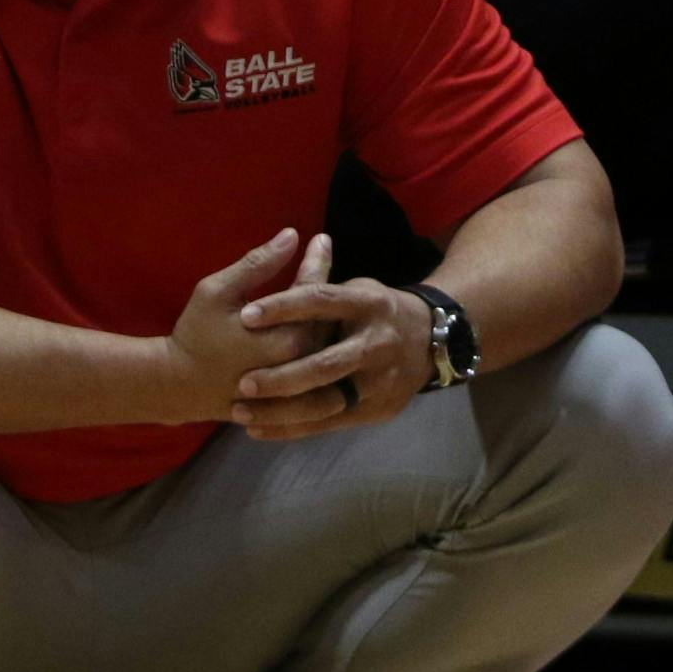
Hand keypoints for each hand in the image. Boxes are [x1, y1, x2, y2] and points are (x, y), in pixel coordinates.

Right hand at [161, 229, 334, 422]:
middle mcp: (301, 360)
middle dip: (327, 286)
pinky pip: (318, 362)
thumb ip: (256, 265)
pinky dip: (320, 339)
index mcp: (285, 334)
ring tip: (320, 290)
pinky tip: (312, 320)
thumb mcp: (216, 292)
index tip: (321, 239)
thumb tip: (292, 235)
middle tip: (321, 260)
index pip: (314, 289)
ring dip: (328, 313)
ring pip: (328, 340)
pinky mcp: (297, 394)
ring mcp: (301, 381)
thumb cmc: (196, 335)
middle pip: (330, 317)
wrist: (181, 388)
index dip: (318, 260)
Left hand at [224, 279, 435, 438]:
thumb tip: (285, 241)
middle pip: (325, 364)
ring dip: (280, 411)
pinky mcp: (376, 409)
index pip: (321, 301)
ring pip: (326, 401)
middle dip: (282, 377)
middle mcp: (376, 343)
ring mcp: (379, 380)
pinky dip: (292, 428)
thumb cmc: (375, 311)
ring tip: (240, 412)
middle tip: (242, 382)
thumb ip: (320, 279)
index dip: (283, 307)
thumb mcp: (356, 289)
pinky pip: (329, 422)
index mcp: (368, 304)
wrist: (432, 341)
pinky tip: (258, 430)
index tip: (245, 315)